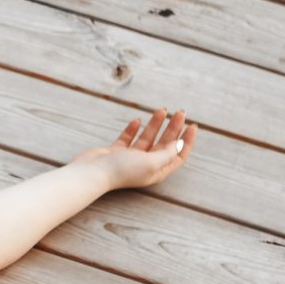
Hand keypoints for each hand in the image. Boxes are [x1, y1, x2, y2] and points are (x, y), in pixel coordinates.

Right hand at [72, 108, 197, 189]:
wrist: (92, 173)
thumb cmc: (122, 170)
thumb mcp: (152, 162)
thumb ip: (167, 153)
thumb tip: (179, 144)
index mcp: (156, 171)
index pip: (177, 155)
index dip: (187, 141)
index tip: (192, 125)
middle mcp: (145, 165)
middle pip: (165, 145)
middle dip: (173, 128)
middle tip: (180, 112)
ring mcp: (130, 158)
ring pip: (148, 139)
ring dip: (156, 125)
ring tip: (162, 110)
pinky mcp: (115, 152)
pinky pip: (128, 138)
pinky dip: (134, 129)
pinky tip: (138, 120)